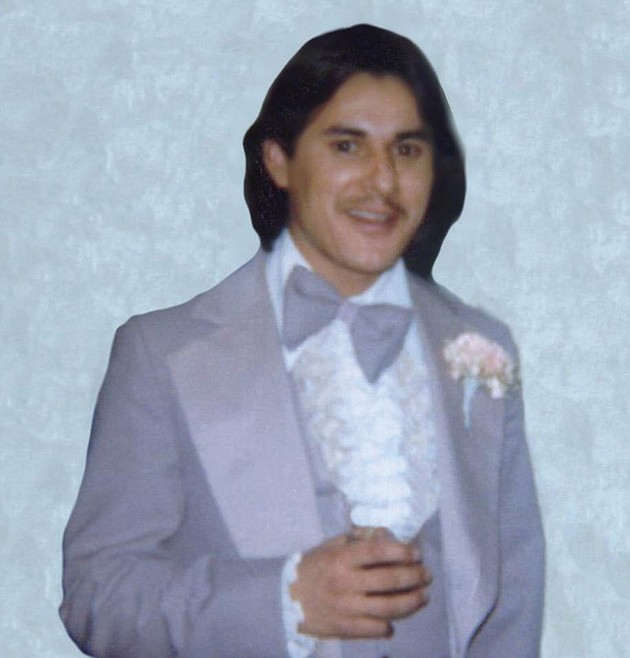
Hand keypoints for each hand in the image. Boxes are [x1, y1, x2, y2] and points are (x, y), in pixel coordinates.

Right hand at [290, 528, 430, 639]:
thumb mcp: (331, 546)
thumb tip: (386, 534)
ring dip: (412, 602)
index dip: (401, 551)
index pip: (378, 552)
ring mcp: (347, 607)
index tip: (416, 553)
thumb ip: (358, 539)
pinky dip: (390, 625)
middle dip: (415, 577)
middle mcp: (346, 582)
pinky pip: (376, 628)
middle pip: (390, 580)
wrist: (288, 600)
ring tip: (423, 596)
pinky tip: (397, 620)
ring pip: (389, 607)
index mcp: (342, 558)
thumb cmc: (314, 567)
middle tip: (427, 575)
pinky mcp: (346, 628)